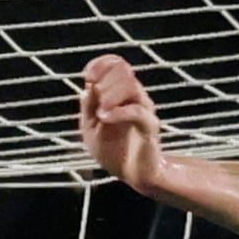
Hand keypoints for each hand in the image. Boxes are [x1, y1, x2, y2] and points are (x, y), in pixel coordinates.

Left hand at [77, 55, 166, 194]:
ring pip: (131, 87)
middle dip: (105, 81)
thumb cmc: (113, 150)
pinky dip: (118, 112)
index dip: (101, 64)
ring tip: (100, 113)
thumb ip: (88, 107)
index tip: (89, 77)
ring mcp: (144, 109)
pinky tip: (104, 118)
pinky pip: (136, 111)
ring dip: (110, 96)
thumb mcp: (90, 128)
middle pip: (123, 71)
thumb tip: (88, 86)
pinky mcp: (149, 126)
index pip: (115, 64)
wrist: (133, 174)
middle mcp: (134, 96)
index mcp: (119, 93)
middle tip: (96, 101)